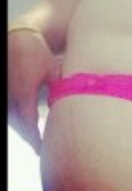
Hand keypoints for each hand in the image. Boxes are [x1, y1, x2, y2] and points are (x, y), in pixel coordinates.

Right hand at [8, 30, 60, 154]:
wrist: (17, 39)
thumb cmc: (37, 53)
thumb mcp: (52, 70)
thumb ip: (59, 89)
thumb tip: (67, 104)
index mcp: (24, 94)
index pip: (29, 125)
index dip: (36, 140)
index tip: (43, 150)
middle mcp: (11, 99)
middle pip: (21, 127)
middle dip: (32, 139)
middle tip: (43, 150)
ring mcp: (6, 97)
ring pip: (15, 122)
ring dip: (26, 131)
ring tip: (39, 140)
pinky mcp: (5, 94)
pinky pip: (12, 114)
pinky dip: (21, 121)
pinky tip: (29, 124)